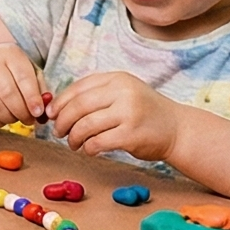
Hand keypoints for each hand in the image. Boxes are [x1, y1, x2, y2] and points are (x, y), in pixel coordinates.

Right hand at [0, 44, 50, 128]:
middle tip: (29, 120)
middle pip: (8, 93)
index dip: (32, 98)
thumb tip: (44, 112)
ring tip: (16, 118)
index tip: (38, 112)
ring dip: (10, 119)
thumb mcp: (28, 72)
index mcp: (9, 53)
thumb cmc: (10, 73)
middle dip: (22, 112)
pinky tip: (3, 119)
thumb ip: (40, 89)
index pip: (23, 78)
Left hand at [50, 71, 183, 163]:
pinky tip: (89, 150)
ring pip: (85, 125)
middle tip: (58, 132)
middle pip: (78, 107)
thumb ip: (96, 95)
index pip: (77, 88)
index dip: (60, 103)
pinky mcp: (132, 135)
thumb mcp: (123, 93)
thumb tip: (56, 107)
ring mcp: (128, 113)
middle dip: (62, 121)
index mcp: (117, 79)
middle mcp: (122, 93)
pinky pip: (99, 142)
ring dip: (74, 137)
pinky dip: (88, 148)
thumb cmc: (144, 112)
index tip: (51, 115)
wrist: (178, 129)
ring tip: (73, 143)